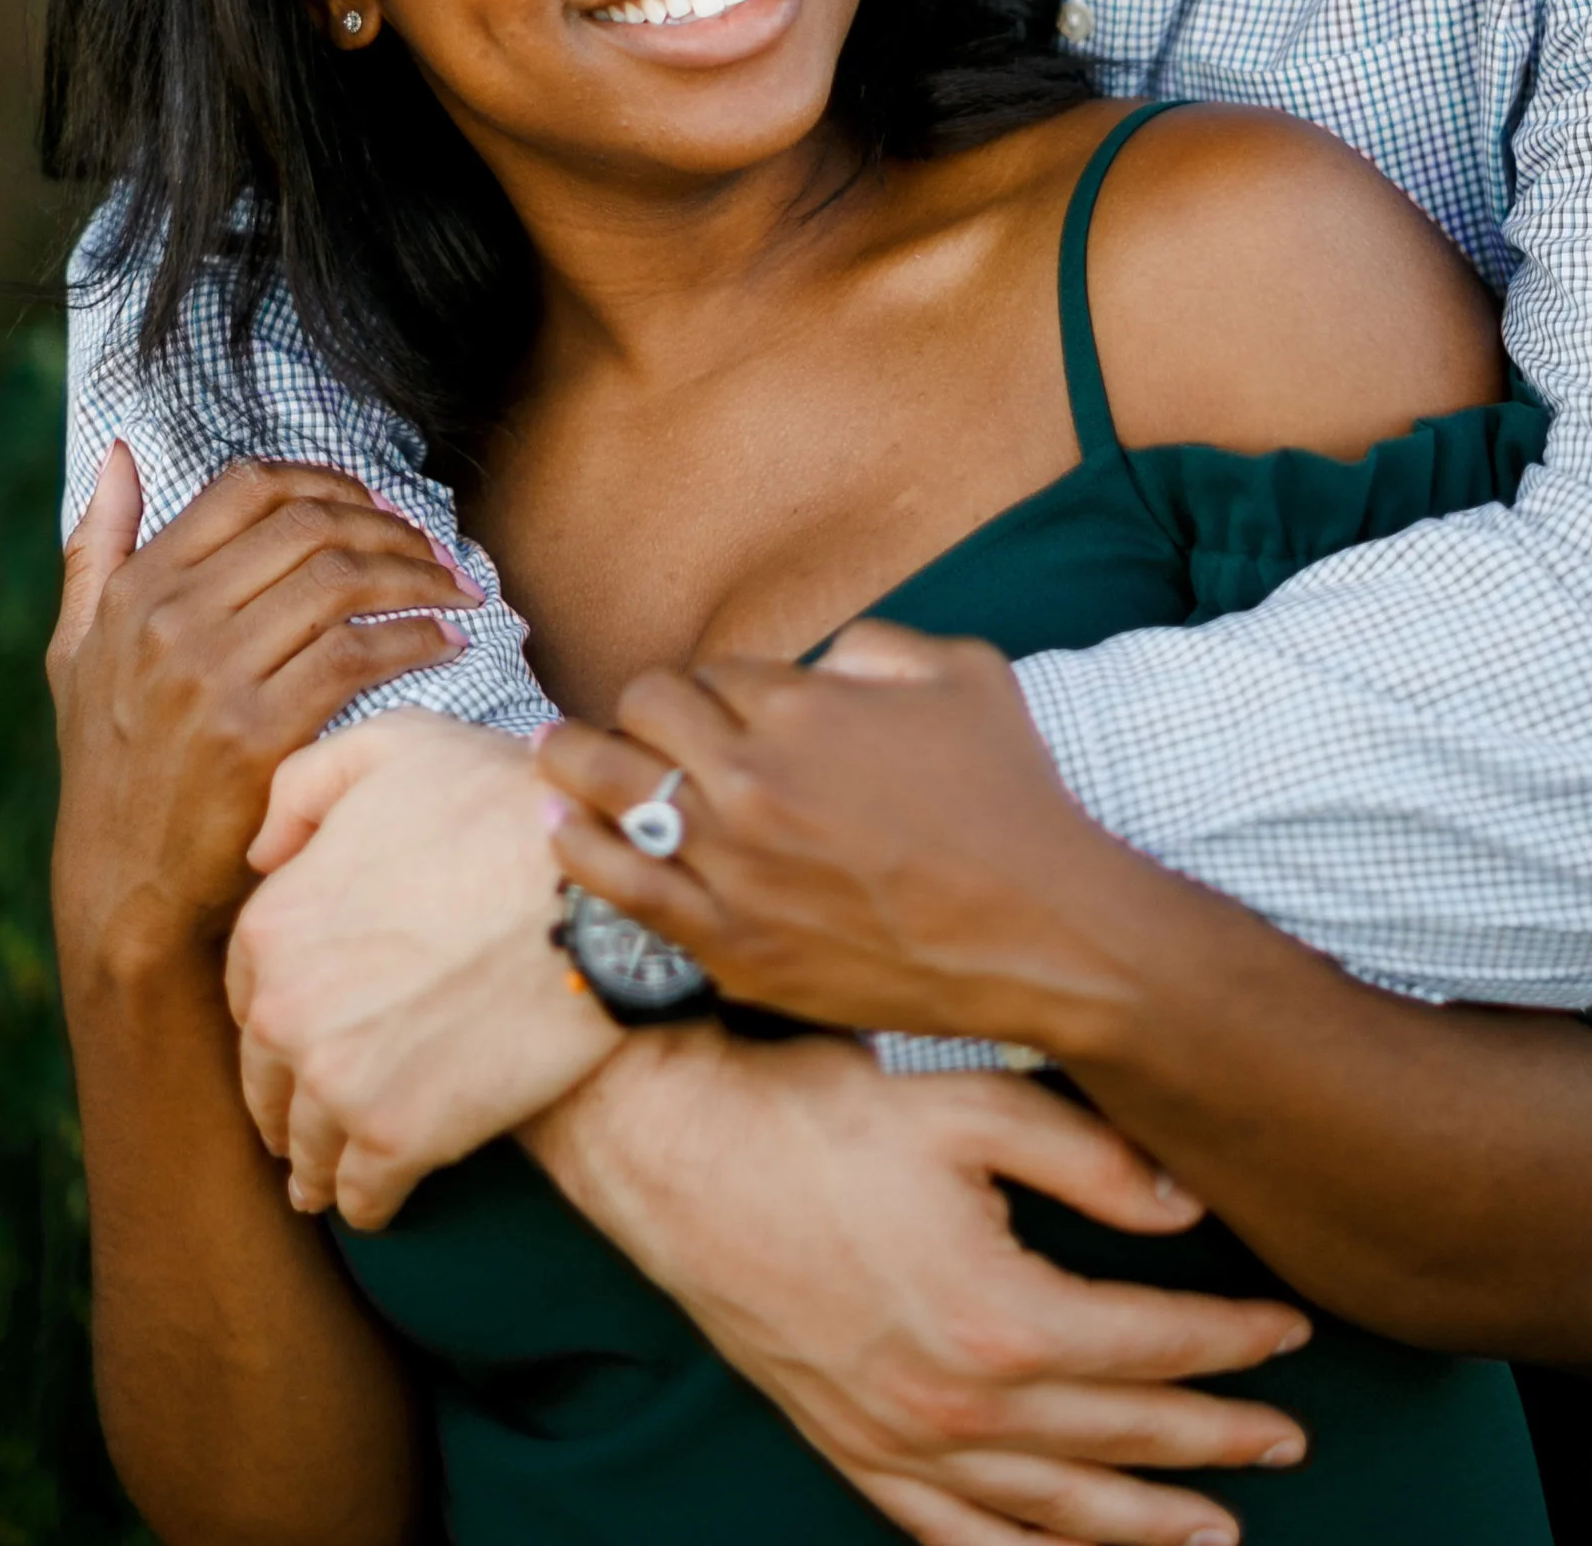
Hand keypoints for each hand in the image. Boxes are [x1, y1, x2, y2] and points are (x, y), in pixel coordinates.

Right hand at [47, 444, 473, 985]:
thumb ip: (97, 549)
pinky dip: (416, 638)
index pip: (248, 486)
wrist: (123, 889)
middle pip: (309, 526)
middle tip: (435, 550)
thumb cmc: (112, 766)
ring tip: (455, 590)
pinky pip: (358, 655)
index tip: (375, 504)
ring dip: (417, 576)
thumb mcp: (79, 651)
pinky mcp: (257, 737)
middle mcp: (169, 622)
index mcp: (135, 589)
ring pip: (342, 581)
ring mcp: (212, 679)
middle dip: (390, 527)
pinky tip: (445, 644)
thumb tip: (117, 453)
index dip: (327, 480)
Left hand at [226, 711, 621, 1226]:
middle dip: (281, 1098)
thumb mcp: (392, 748)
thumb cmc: (500, 806)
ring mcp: (339, 1083)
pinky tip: (377, 1199)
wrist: (587, 890)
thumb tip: (263, 853)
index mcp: (275, 923)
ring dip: (317, 1164)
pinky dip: (367, 1201)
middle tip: (300, 1119)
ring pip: (307, 1146)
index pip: (248, 989)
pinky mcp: (400, 1139)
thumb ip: (305, 786)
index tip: (294, 1027)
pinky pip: (364, 1193)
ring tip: (328, 1177)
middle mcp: (287, 1011)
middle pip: (266, 1077)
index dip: (273, 1007)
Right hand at [531, 1031, 1309, 1545]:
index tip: (1292, 1328)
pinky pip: (951, 1537)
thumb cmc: (819, 1114)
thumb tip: (1187, 1205)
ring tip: (1215, 1534)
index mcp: (1001, 1319)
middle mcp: (957, 1407)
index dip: (1233, 1340)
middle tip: (1287, 1437)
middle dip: (1215, 1438)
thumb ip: (1091, 1158)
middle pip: (1120, 1440)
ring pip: (1051, 1514)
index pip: (1154, 1344)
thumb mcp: (970, 1105)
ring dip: (1142, 1526)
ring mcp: (898, 1443)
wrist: (679, 1151)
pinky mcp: (849, 1450)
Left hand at [541, 621, 1121, 1048]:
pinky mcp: (732, 947)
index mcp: (800, 708)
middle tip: (634, 721)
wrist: (1039, 935)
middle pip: (643, 717)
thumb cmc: (1010, 800)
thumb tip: (824, 659)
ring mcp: (734, 869)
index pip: (707, 673)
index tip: (719, 702)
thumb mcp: (963, 673)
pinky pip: (623, 887)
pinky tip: (559, 828)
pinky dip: (579, 849)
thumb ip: (881, 644)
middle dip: (640, 712)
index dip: (710, 684)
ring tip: (551, 754)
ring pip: (611, 793)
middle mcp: (752, 781)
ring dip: (573, 764)